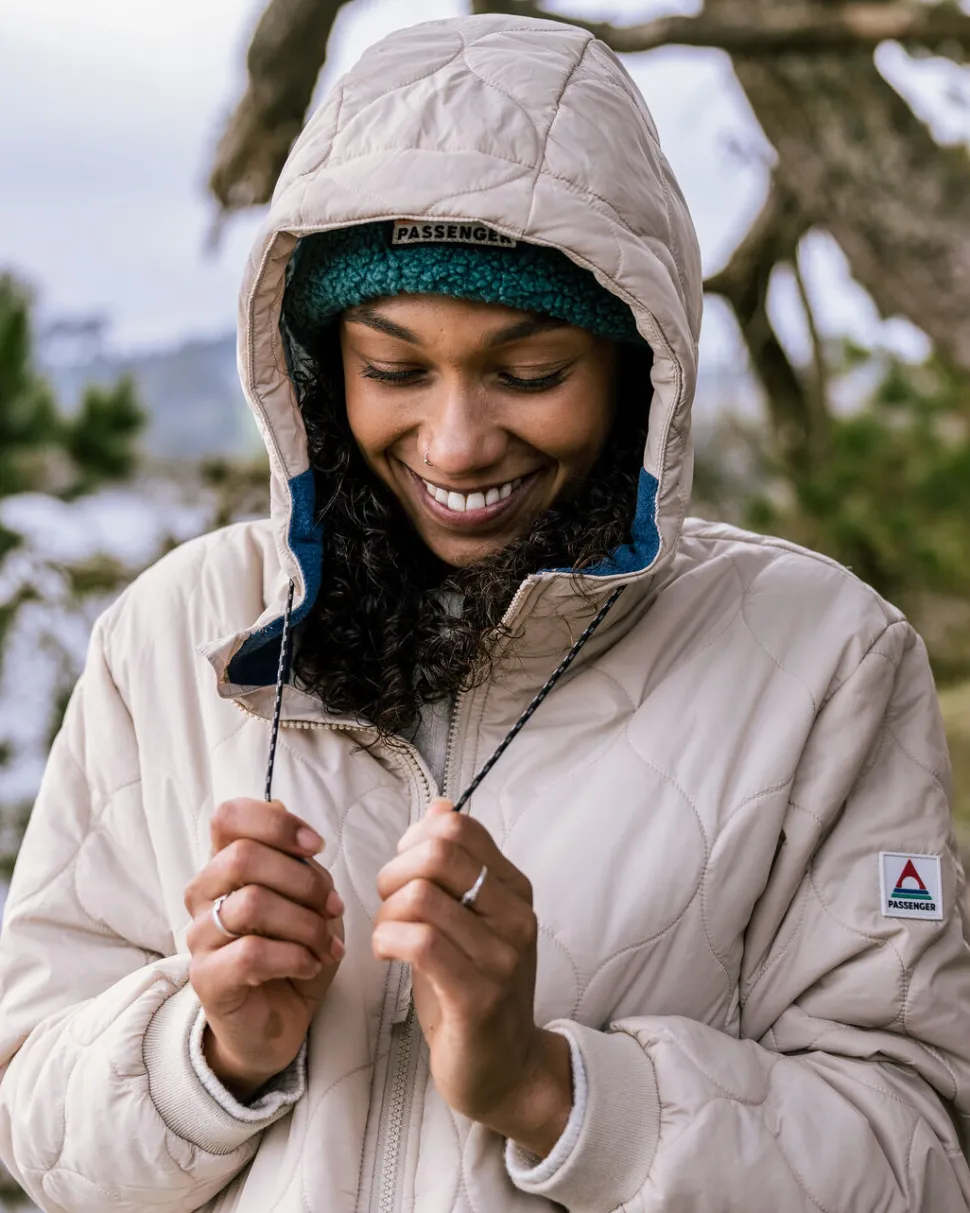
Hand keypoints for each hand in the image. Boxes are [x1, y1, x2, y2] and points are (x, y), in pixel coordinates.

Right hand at [184, 798, 344, 1100]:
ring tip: (327, 944)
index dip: (276, 823)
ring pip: (251, 903)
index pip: (228, 817)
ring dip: (305, 922)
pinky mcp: (206, 979)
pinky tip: (311, 965)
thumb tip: (278, 802)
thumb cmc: (293, 950)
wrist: (277, 1021)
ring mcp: (200, 936)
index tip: (315, 847)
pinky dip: (294, 956)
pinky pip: (251, 953)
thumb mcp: (306, 899)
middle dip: (303, 879)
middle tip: (334, 906)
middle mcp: (204, 894)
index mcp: (225, 865)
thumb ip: (295, 858)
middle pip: (241, 856)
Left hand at [373, 799, 571, 1156]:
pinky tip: (387, 953)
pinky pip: (421, 942)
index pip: (458, 828)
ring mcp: (502, 956)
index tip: (403, 872)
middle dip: (394, 872)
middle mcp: (515, 915)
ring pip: (421, 897)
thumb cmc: (475, 990)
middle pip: (439, 853)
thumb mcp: (467, 920)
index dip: (414, 840)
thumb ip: (455, 865)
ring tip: (387, 935)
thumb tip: (440, 806)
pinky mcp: (478, 996)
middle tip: (388, 905)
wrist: (507, 1071)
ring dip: (385, 913)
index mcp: (513, 889)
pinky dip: (388, 939)